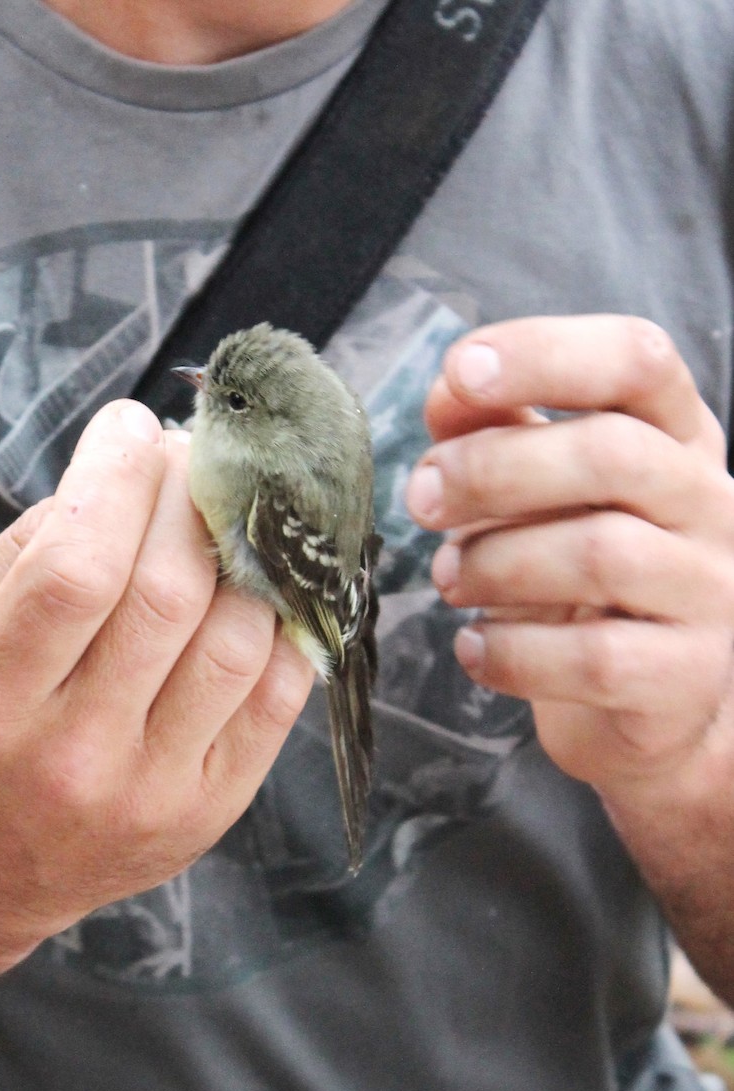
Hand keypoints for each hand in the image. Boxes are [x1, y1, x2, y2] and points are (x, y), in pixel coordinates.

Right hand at [0, 400, 314, 973]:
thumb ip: (31, 549)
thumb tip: (134, 468)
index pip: (74, 568)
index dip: (116, 477)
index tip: (132, 425)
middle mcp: (71, 755)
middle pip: (166, 595)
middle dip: (189, 495)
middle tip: (191, 455)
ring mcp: (151, 791)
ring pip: (235, 640)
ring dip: (244, 550)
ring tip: (226, 513)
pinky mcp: (209, 811)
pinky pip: (277, 695)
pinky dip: (282, 619)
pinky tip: (257, 583)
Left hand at [405, 315, 733, 821]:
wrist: (651, 700)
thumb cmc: (584, 576)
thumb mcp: (548, 491)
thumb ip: (500, 432)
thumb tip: (448, 391)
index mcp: (675, 438)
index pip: (637, 361)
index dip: (544, 353)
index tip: (460, 369)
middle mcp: (711, 504)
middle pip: (612, 453)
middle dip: (492, 469)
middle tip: (421, 499)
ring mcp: (711, 592)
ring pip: (600, 554)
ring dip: (494, 563)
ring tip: (449, 580)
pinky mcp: (687, 676)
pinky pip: (593, 657)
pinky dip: (511, 653)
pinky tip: (475, 648)